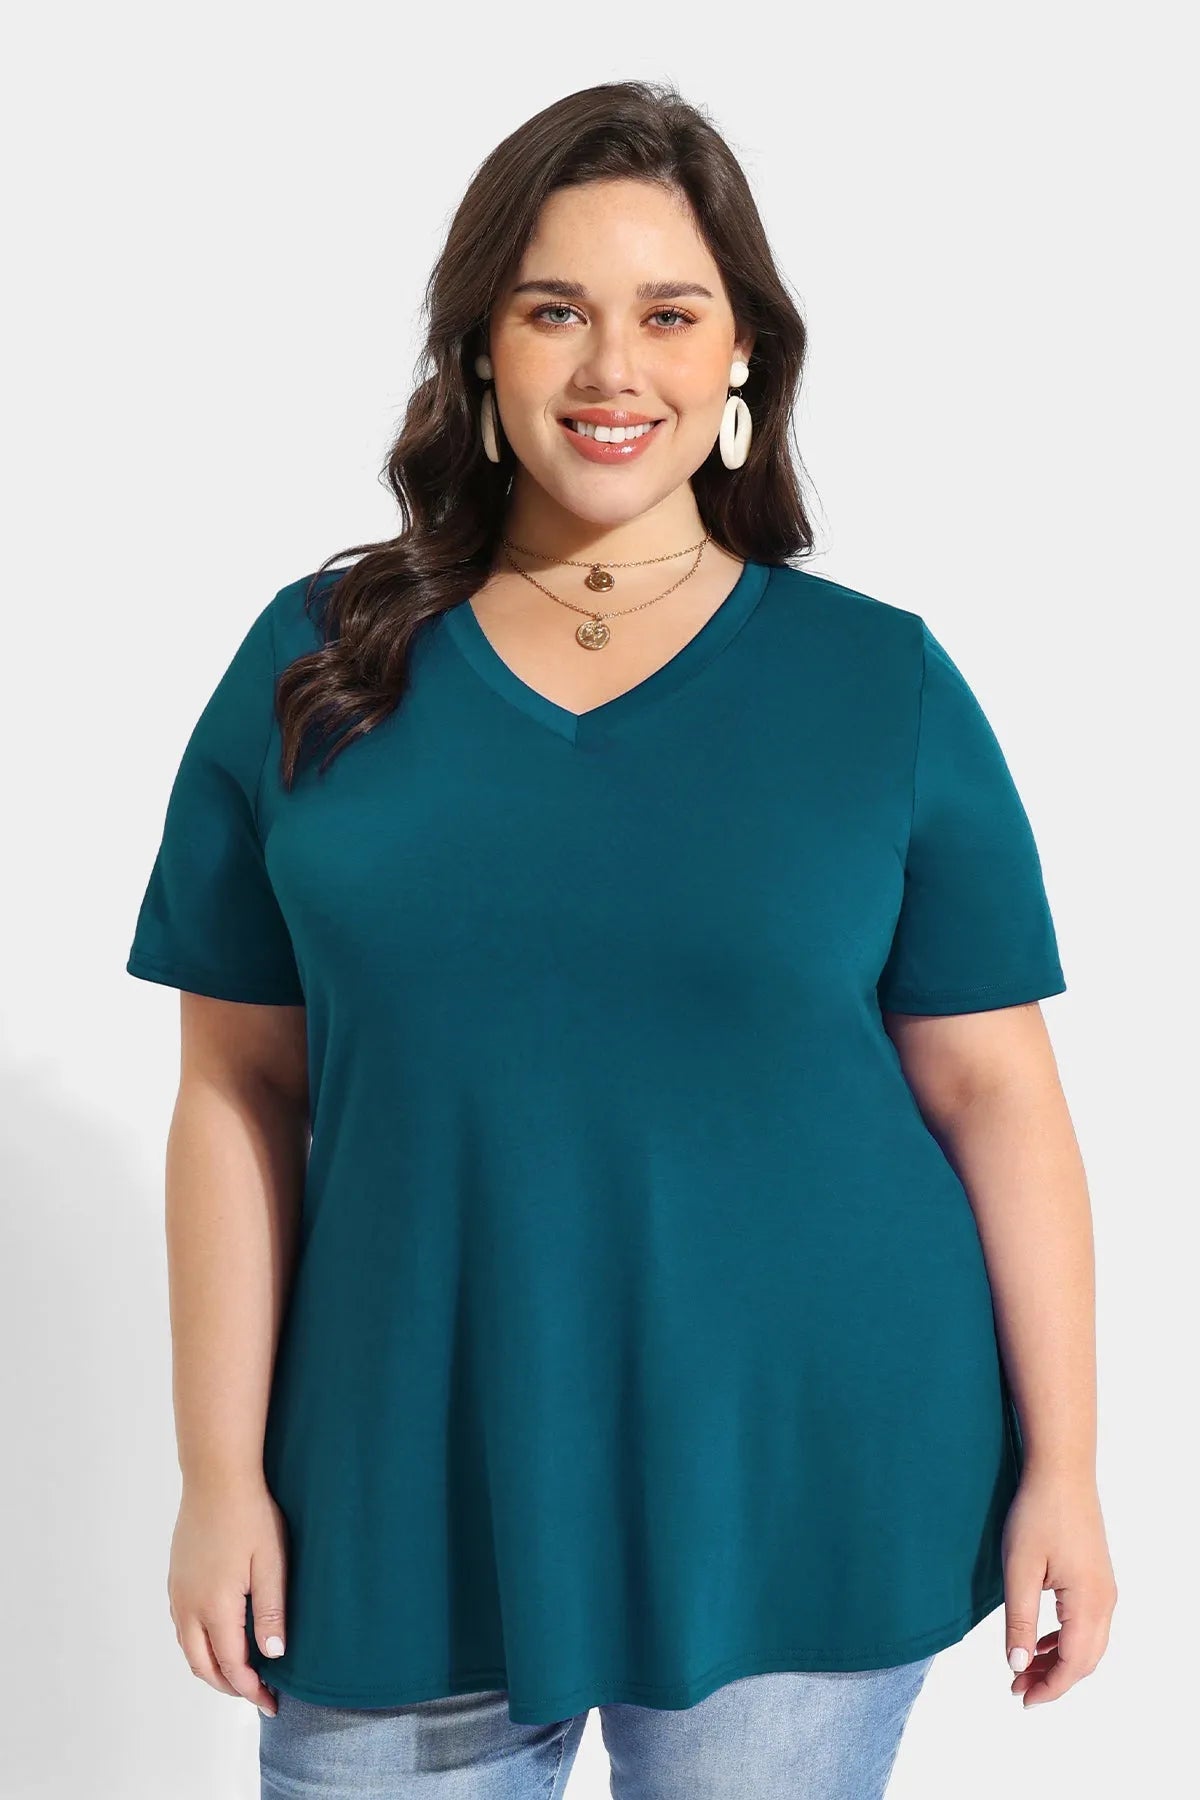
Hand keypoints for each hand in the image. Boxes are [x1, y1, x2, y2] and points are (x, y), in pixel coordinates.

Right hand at [167, 1473, 289, 1717]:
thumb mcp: (271, 1563)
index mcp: (215, 1606)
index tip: (271, 1702)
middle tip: (256, 1693)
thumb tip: (274, 1656)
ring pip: (188, 1647)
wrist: (216, 1476)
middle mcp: (189, 1605)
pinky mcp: (175, 1577)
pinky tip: (218, 1637)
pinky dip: (198, 1644)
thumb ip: (271, 1612)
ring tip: (239, 1672)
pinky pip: (182, 1625)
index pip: (231, 1665)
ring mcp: (178, 1591)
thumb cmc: (250, 1516)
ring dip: (211, 1666)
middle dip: (228, 1686)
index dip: (251, 1689)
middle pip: (202, 1665)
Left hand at [1001, 1466, 1116, 1705]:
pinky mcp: (1098, 1576)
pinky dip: (1066, 1640)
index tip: (1020, 1698)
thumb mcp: (1019, 1569)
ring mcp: (1105, 1588)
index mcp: (1089, 1603)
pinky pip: (1088, 1623)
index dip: (1048, 1688)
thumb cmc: (1038, 1514)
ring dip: (1059, 1660)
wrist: (1061, 1470)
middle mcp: (1105, 1600)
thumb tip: (1017, 1665)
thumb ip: (1020, 1621)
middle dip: (1053, 1679)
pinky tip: (1041, 1640)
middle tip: (1017, 1686)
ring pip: (1088, 1643)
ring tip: (1024, 1667)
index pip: (1073, 1664)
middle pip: (1085, 1660)